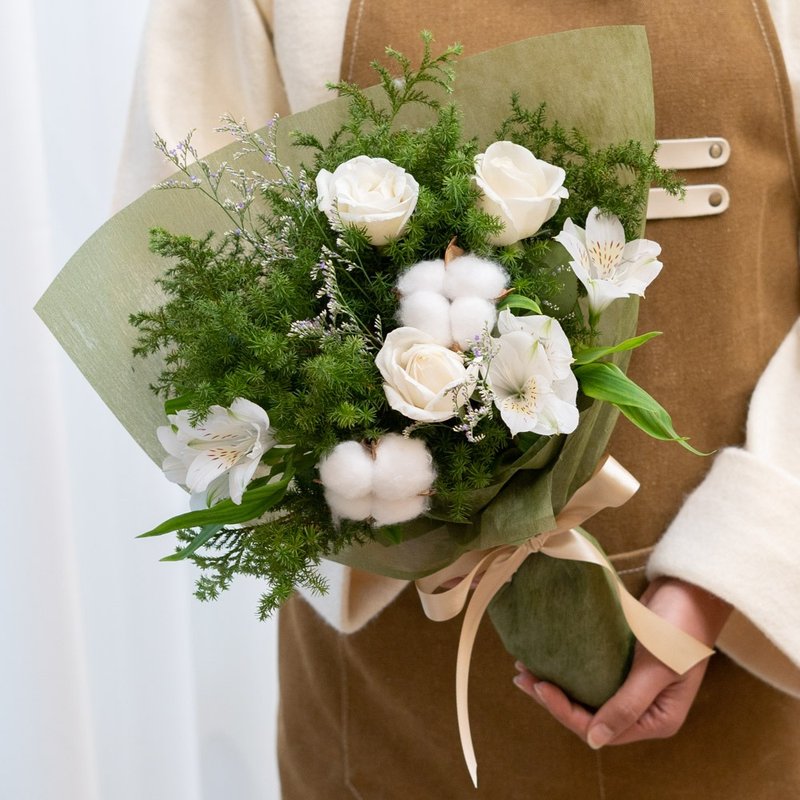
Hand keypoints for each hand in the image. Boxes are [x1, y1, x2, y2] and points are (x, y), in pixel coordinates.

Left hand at [512, 577, 731, 748]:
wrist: (691, 588)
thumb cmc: (680, 628)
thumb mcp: (655, 669)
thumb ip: (627, 706)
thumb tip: (594, 740)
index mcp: (657, 719)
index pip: (601, 729)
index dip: (566, 712)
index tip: (540, 687)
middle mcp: (644, 709)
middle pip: (590, 715)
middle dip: (554, 699)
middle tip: (521, 676)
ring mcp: (633, 686)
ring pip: (586, 695)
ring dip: (557, 684)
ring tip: (525, 668)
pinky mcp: (624, 664)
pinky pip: (591, 675)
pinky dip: (569, 669)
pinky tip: (548, 658)